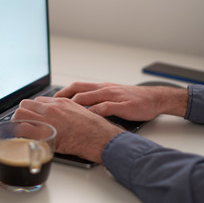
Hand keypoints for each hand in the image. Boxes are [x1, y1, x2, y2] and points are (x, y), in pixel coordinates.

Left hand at [12, 97, 123, 162]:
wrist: (100, 137)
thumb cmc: (94, 128)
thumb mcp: (79, 112)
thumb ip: (66, 110)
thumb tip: (59, 116)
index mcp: (60, 102)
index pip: (37, 101)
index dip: (33, 110)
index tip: (32, 117)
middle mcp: (51, 108)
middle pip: (25, 105)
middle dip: (22, 114)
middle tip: (23, 123)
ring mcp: (47, 119)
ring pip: (20, 114)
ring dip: (18, 122)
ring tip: (20, 130)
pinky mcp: (44, 133)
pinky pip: (22, 130)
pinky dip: (19, 134)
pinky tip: (23, 139)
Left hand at [55, 82, 187, 120]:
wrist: (153, 98)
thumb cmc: (131, 99)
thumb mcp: (111, 96)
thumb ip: (96, 100)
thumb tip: (78, 108)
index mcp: (100, 87)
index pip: (77, 86)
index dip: (62, 92)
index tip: (50, 100)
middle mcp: (104, 89)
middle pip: (79, 90)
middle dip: (63, 98)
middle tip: (51, 107)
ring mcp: (114, 96)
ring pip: (90, 96)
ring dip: (76, 104)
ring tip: (64, 112)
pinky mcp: (123, 105)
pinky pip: (107, 106)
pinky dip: (96, 111)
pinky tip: (88, 117)